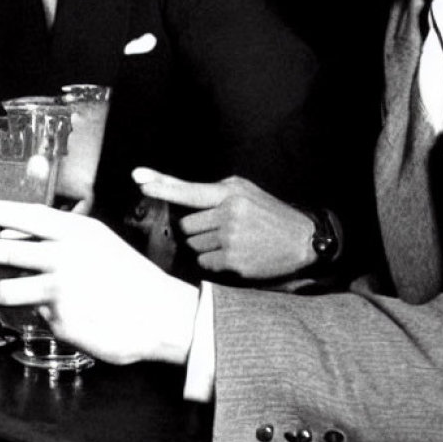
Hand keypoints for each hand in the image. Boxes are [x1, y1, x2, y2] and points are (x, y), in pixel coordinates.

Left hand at [0, 201, 198, 365]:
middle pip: (10, 251)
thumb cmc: (128, 275)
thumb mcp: (98, 243)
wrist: (159, 313)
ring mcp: (59, 288)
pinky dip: (35, 312)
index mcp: (78, 232)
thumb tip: (15, 235)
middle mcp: (65, 256)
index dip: (3, 212)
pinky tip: (45, 311)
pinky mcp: (58, 319)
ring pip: (9, 288)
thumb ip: (61, 237)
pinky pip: (35, 313)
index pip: (31, 216)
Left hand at [133, 167, 316, 279]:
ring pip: (194, 245)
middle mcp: (229, 213)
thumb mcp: (246, 191)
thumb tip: (183, 195)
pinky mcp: (233, 261)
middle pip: (186, 225)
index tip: (139, 179)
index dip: (161, 186)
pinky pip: (205, 261)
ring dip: (205, 245)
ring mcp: (231, 239)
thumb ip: (216, 192)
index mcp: (231, 193)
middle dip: (197, 228)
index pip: (188, 190)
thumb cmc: (270, 214)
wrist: (303, 240)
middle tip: (221, 228)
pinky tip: (237, 253)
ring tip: (234, 240)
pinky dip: (215, 260)